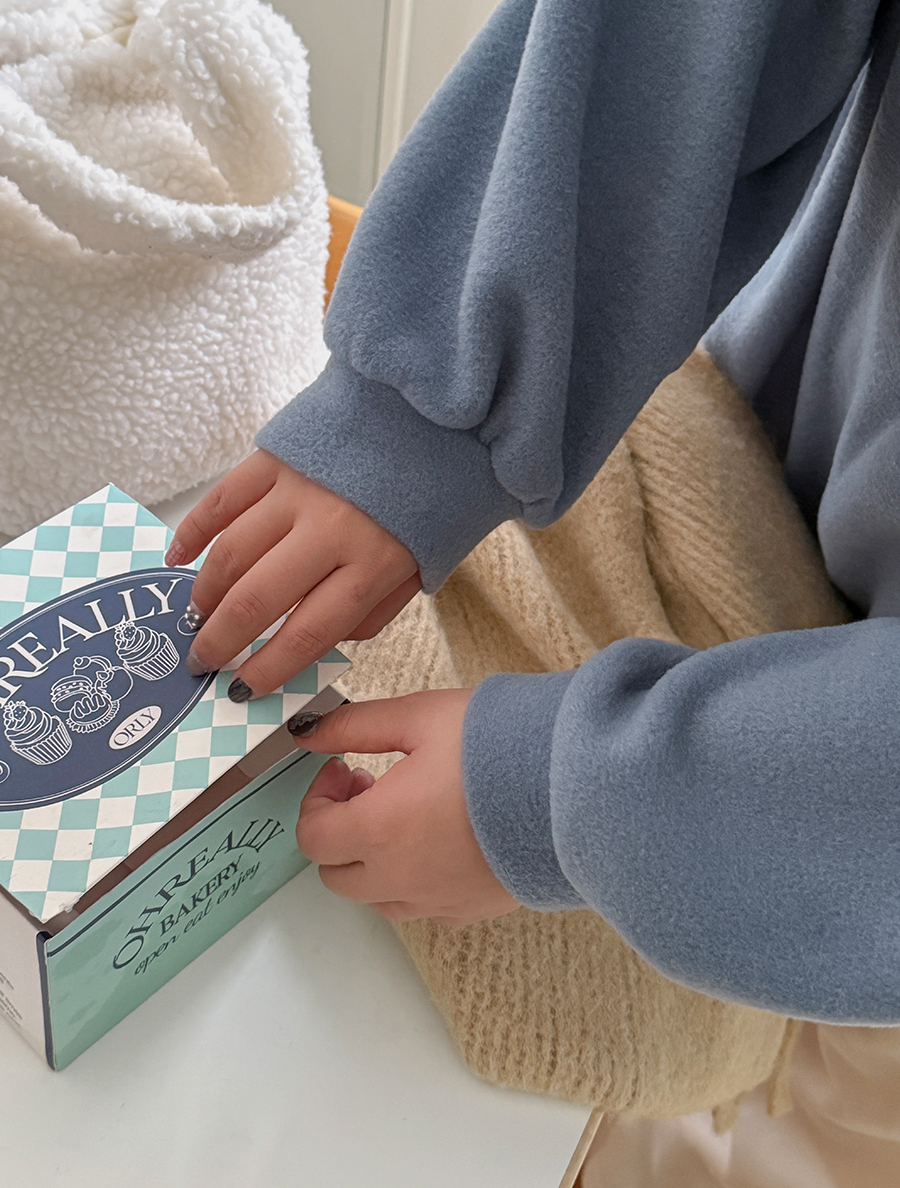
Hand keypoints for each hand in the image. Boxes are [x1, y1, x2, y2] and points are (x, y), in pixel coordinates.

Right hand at [167, 450, 420, 696]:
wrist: (432, 417)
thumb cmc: (426, 501)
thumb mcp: (417, 570)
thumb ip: (368, 612)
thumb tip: (313, 640)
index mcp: (372, 566)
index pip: (306, 634)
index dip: (268, 667)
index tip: (244, 687)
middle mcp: (330, 531)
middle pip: (257, 599)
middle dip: (220, 640)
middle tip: (202, 660)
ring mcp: (297, 492)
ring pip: (232, 554)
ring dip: (205, 594)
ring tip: (196, 617)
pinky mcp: (274, 458)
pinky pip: (222, 501)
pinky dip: (193, 532)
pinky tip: (178, 559)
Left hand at [293, 690, 519, 924]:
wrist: (577, 784)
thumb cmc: (499, 746)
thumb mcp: (420, 718)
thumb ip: (356, 726)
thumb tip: (309, 733)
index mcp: (378, 830)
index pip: (313, 836)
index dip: (318, 798)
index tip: (345, 768)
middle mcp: (399, 877)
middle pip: (336, 874)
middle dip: (341, 830)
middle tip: (371, 788)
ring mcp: (436, 901)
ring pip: (377, 897)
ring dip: (373, 860)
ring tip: (407, 814)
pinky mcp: (471, 910)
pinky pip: (421, 907)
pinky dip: (412, 879)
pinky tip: (439, 840)